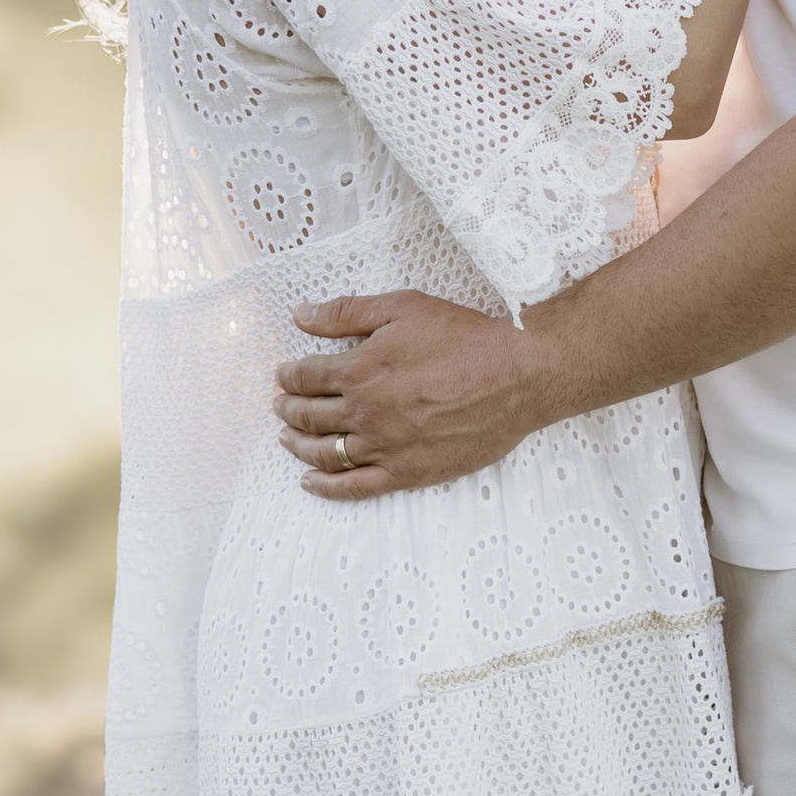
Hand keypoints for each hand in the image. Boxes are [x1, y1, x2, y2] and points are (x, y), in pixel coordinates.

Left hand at [274, 290, 548, 495]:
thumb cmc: (464, 338)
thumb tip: (301, 315)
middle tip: (280, 405)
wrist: (515, 377)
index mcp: (359, 370)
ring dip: (298, 445)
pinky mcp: (408, 472)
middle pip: (309, 415)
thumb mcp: (403, 308)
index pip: (306, 376)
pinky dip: (326, 487)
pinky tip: (309, 483)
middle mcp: (365, 413)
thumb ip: (347, 313)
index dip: (289, 375)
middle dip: (288, 408)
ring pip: (325, 452)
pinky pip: (355, 487)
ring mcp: (385, 447)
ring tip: (287, 438)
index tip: (283, 375)